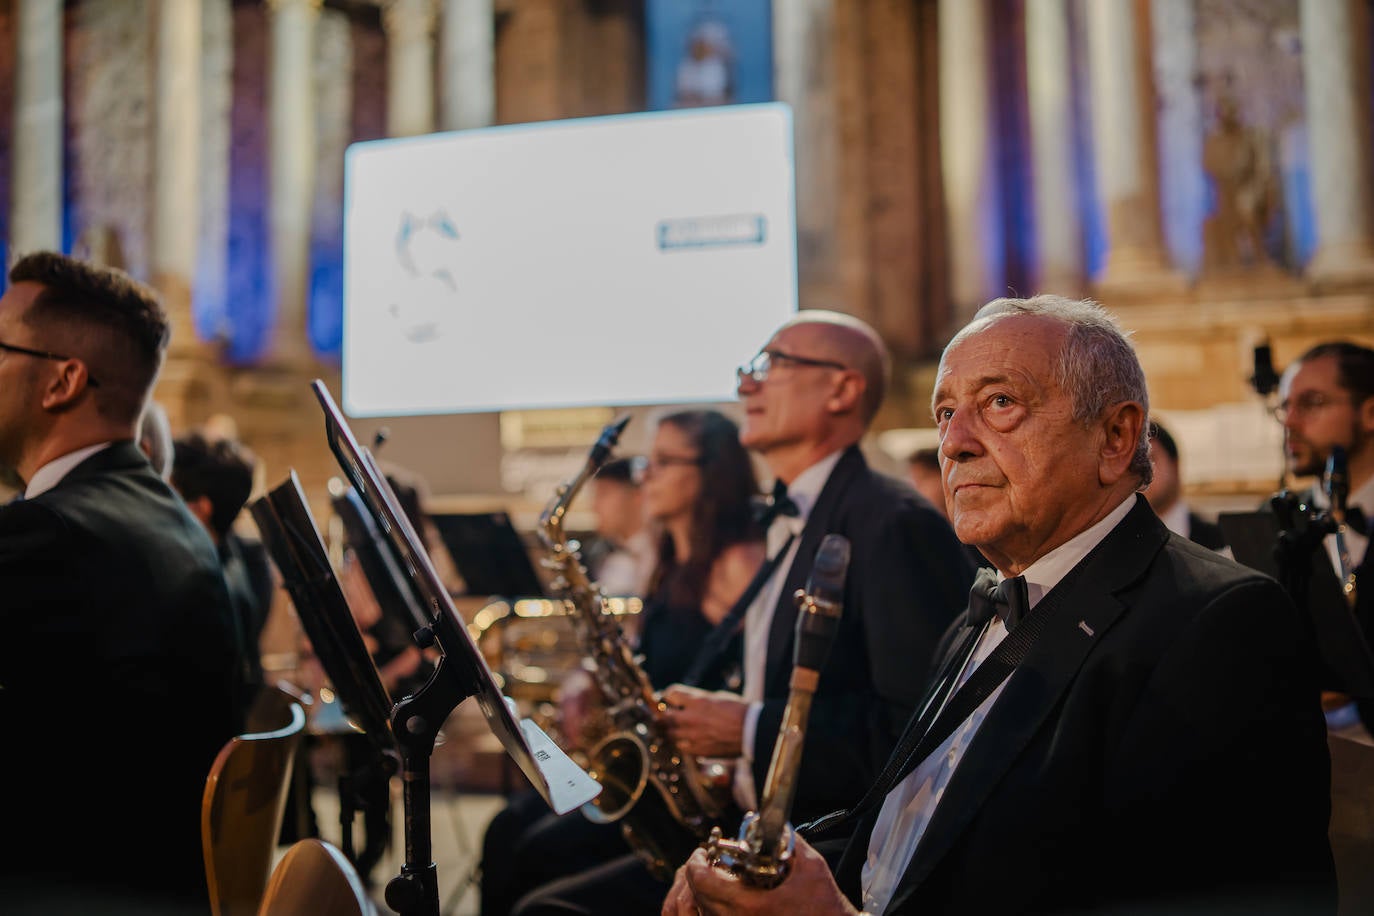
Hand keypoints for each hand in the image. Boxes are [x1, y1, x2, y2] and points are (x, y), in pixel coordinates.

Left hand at [660, 684, 746, 756]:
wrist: (751, 731)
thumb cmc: (738, 711)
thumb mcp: (717, 697)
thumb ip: (699, 699)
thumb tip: (687, 701)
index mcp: (697, 701)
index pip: (670, 694)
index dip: (670, 696)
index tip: (671, 699)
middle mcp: (691, 718)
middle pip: (665, 716)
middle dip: (664, 715)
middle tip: (666, 715)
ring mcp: (693, 735)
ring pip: (670, 734)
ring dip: (672, 730)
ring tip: (676, 729)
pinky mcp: (698, 750)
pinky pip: (681, 747)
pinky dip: (682, 744)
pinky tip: (687, 741)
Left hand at [661, 841, 857, 915]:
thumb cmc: (825, 907)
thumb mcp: (810, 865)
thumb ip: (789, 841)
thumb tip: (774, 826)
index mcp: (749, 904)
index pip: (703, 882)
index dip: (696, 864)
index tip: (701, 853)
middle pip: (700, 899)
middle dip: (700, 877)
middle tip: (707, 862)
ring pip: (708, 913)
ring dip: (707, 894)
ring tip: (718, 879)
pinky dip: (718, 909)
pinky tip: (732, 899)